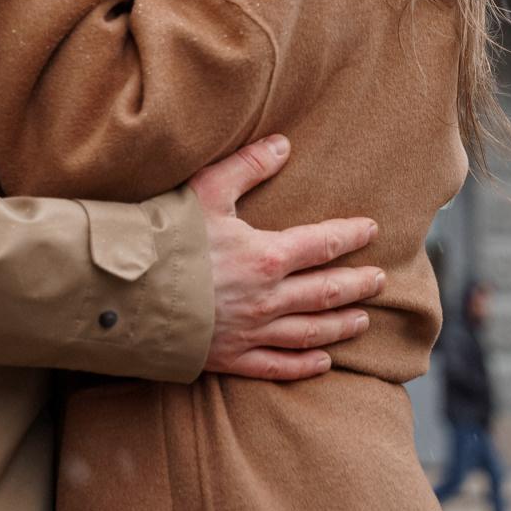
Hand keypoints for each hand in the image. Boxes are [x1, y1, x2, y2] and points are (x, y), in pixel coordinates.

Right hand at [191, 136, 383, 380]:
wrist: (129, 290)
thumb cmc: (167, 236)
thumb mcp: (207, 189)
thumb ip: (248, 166)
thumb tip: (283, 144)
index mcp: (266, 255)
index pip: (322, 244)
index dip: (350, 235)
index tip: (371, 230)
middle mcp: (267, 297)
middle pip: (326, 292)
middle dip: (357, 284)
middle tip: (380, 280)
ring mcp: (252, 331)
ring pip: (310, 331)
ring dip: (340, 325)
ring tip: (362, 319)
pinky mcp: (231, 356)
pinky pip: (278, 365)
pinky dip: (304, 365)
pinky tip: (323, 363)